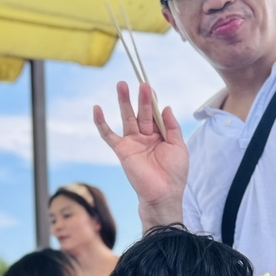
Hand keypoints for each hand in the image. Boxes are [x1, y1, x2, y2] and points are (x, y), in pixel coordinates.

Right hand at [93, 81, 189, 227]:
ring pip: (127, 117)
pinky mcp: (122, 150)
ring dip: (124, 101)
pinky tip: (96, 109)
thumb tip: (166, 107)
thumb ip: (172, 126)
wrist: (164, 193)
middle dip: (141, 98)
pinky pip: (108, 135)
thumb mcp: (179, 146)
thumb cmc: (175, 173)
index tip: (150, 87)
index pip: (155, 114)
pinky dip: (101, 122)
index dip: (153, 101)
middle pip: (141, 112)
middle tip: (140, 82)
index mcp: (160, 136)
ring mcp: (133, 143)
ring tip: (122, 84)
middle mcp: (145, 137)